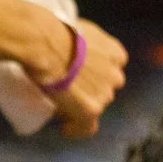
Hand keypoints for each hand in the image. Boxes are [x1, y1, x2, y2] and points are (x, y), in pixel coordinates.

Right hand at [45, 18, 127, 138]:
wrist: (46, 44)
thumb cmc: (56, 32)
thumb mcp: (82, 32)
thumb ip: (88, 48)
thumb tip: (74, 58)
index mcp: (116, 55)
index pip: (111, 71)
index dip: (96, 76)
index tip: (81, 78)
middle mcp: (116, 76)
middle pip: (104, 90)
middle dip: (89, 91)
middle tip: (68, 89)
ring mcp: (105, 95)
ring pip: (95, 106)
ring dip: (81, 106)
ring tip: (60, 102)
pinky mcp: (91, 110)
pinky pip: (86, 127)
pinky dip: (75, 129)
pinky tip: (64, 128)